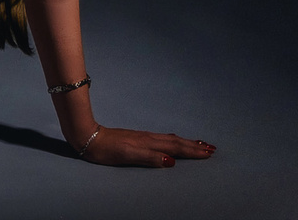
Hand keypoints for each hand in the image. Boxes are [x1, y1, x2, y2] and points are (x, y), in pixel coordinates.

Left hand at [78, 126, 215, 166]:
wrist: (88, 137)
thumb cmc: (106, 149)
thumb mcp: (127, 155)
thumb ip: (149, 157)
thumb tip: (172, 161)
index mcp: (149, 143)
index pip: (175, 147)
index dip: (192, 151)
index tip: (209, 152)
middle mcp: (148, 138)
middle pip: (176, 142)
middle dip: (194, 146)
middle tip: (211, 148)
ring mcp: (143, 137)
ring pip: (169, 139)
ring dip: (186, 142)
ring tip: (198, 144)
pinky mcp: (137, 138)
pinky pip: (161, 139)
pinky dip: (173, 141)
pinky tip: (172, 142)